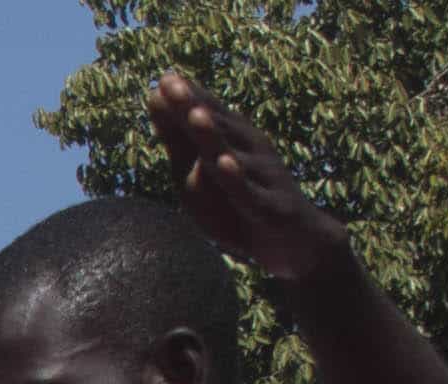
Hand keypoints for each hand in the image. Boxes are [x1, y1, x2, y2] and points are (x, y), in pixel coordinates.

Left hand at [151, 73, 342, 286]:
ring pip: (234, 154)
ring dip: (214, 135)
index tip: (164, 78)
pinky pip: (250, 192)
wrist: (294, 241)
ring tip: (194, 115)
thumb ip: (179, 138)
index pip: (208, 114)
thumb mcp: (201, 171)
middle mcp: (251, 151)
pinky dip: (237, 178)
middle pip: (220, 127)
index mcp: (234, 141)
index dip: (187, 98)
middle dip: (196, 106)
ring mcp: (262, 177)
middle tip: (175, 85)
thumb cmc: (240, 203)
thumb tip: (154, 96)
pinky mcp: (269, 207)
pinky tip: (223, 164)